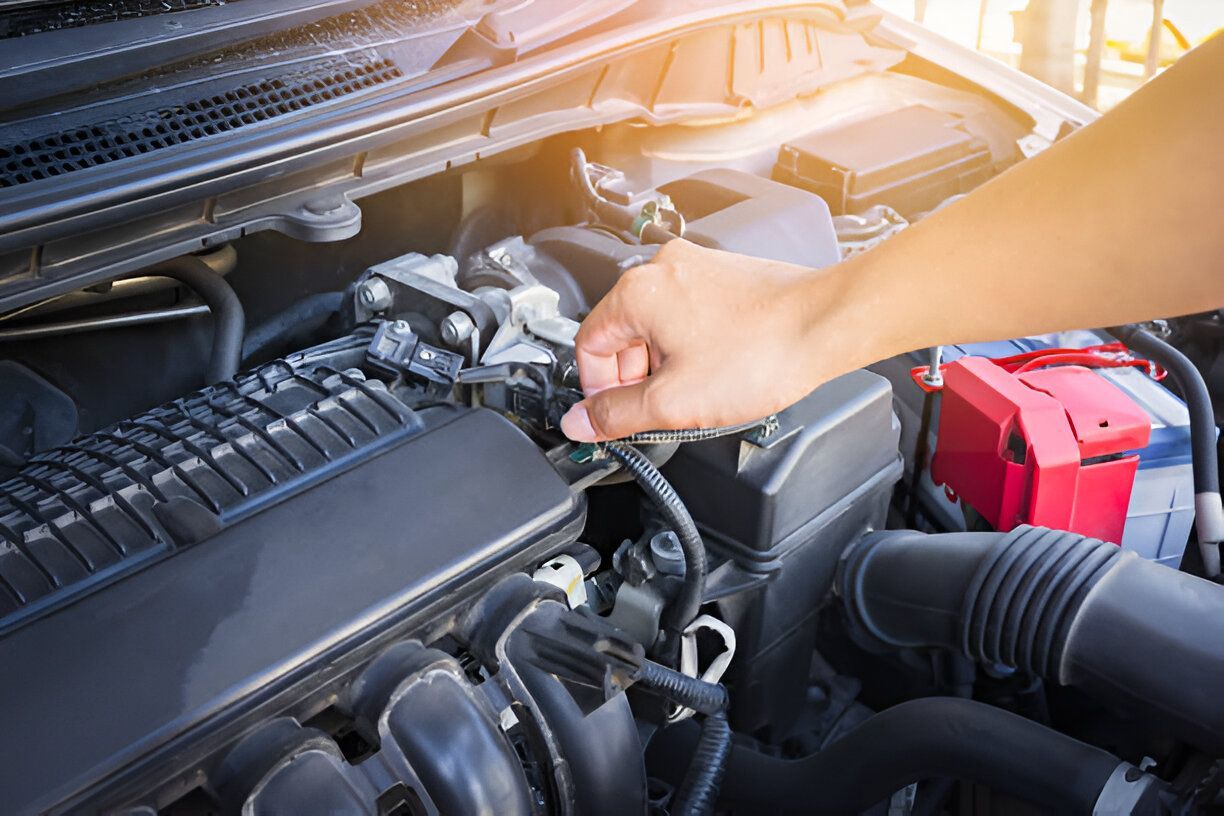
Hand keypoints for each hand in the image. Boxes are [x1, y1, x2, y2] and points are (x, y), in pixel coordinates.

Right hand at [560, 239, 863, 441]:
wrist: (826, 325)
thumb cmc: (763, 352)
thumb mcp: (674, 402)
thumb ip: (617, 415)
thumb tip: (581, 421)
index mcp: (638, 292)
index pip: (589, 344)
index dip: (598, 389)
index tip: (614, 414)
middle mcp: (663, 268)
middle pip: (622, 334)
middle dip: (635, 378)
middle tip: (658, 409)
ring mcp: (698, 268)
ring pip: (657, 326)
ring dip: (665, 364)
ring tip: (696, 391)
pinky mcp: (725, 277)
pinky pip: (689, 315)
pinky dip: (693, 346)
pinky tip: (719, 371)